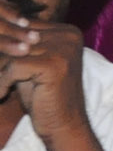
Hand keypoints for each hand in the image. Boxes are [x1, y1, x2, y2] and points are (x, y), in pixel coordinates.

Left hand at [0, 8, 89, 140]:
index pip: (22, 26)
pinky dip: (2, 83)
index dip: (6, 44)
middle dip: (1, 60)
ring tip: (0, 86)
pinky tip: (1, 95)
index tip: (5, 66)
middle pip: (15, 38)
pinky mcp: (53, 65)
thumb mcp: (32, 64)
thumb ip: (19, 46)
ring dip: (0, 72)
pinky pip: (13, 68)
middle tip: (0, 76)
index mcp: (67, 31)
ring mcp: (63, 49)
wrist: (64, 125)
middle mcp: (68, 35)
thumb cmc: (44, 96)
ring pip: (11, 52)